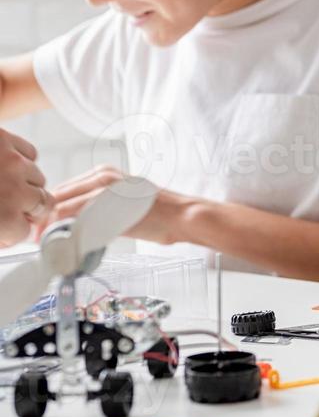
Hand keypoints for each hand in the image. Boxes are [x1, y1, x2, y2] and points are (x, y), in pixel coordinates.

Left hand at [0, 129, 48, 246]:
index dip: (11, 232)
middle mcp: (13, 190)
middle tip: (4, 207)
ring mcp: (11, 161)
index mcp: (3, 218)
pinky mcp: (6, 139)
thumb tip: (6, 240)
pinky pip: (30, 152)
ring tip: (1, 184)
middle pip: (42, 203)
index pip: (25, 231)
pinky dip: (21, 160)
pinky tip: (4, 165)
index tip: (4, 229)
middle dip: (25, 208)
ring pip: (37, 177)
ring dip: (23, 183)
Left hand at [46, 165, 189, 244]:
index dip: (47, 211)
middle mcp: (102, 175)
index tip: (41, 229)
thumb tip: (73, 224)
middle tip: (38, 239)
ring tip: (49, 243)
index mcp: (104, 173)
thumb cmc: (157, 213)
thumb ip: (97, 207)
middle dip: (43, 219)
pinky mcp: (110, 204)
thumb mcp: (123, 203)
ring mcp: (105, 188)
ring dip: (51, 227)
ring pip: (62, 206)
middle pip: (57, 197)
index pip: (63, 190)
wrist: (182, 216)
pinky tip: (67, 243)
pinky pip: (76, 218)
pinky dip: (65, 231)